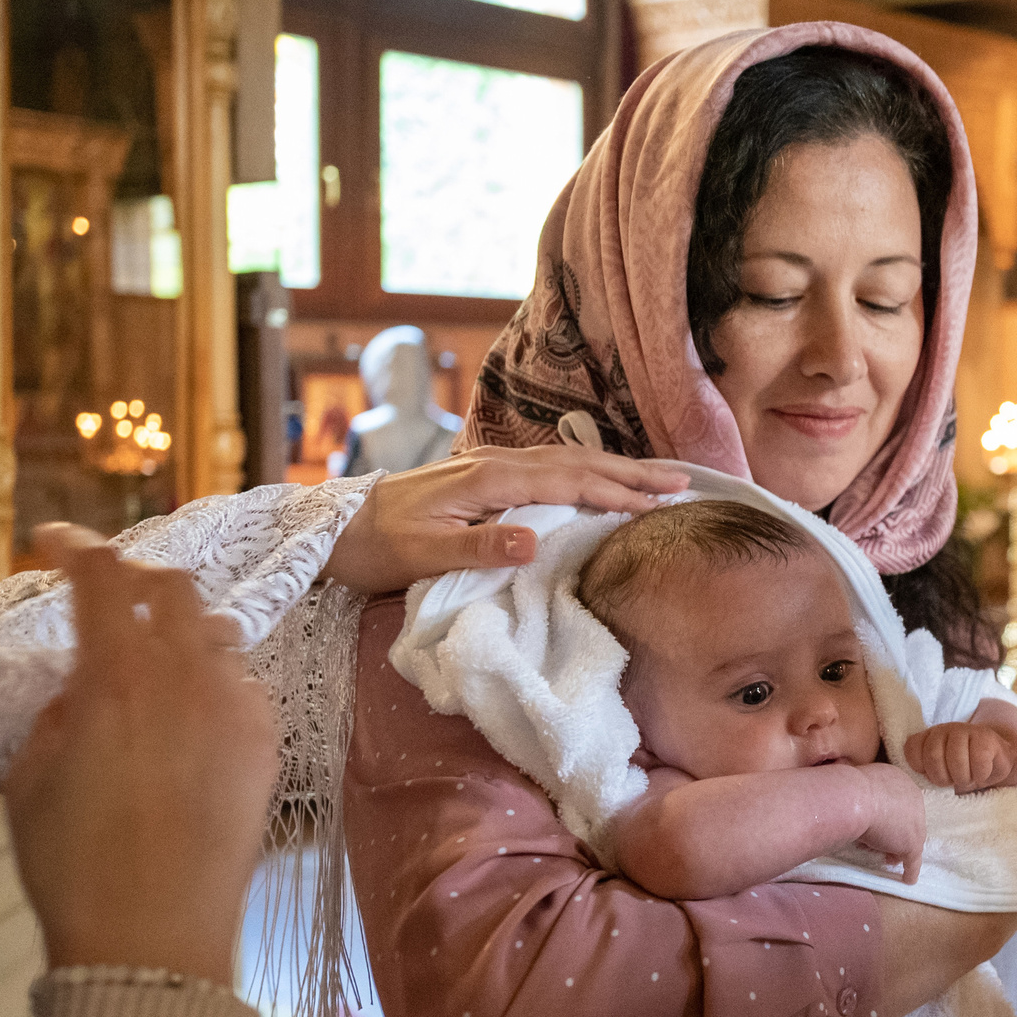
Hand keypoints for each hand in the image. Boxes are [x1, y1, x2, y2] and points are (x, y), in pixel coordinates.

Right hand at [3, 526, 279, 983]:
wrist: (156, 935)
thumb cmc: (75, 862)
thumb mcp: (35, 774)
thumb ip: (63, 707)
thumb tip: (87, 682)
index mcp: (120, 675)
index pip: (104, 577)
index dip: (76, 547)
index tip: (53, 543)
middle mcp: (191, 678)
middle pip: (175, 591)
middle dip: (137, 578)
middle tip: (107, 591)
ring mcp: (241, 710)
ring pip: (217, 638)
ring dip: (181, 631)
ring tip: (151, 653)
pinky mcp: (270, 746)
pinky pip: (245, 687)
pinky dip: (214, 680)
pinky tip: (190, 710)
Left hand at [322, 444, 689, 593]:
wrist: (332, 528)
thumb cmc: (375, 546)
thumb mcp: (422, 555)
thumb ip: (479, 546)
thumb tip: (535, 541)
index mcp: (486, 480)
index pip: (565, 482)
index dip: (614, 491)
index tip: (658, 503)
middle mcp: (494, 464)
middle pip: (576, 462)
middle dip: (632, 471)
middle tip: (684, 482)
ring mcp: (490, 466)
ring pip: (567, 461)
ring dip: (616, 468)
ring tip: (660, 478)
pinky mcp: (486, 477)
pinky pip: (551, 469)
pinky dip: (588, 471)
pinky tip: (604, 478)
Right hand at [854, 763, 925, 881]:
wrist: (853, 797)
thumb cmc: (846, 788)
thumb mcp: (856, 787)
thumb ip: (862, 796)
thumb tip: (851, 803)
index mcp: (898, 781)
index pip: (898, 803)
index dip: (889, 817)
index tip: (880, 827)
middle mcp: (913, 797)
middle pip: (906, 821)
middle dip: (894, 834)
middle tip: (883, 846)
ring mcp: (916, 821)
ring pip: (909, 840)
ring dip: (896, 850)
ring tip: (884, 860)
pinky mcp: (912, 843)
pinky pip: (913, 860)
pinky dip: (910, 870)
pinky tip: (908, 879)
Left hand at [903, 721, 1016, 793]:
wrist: (996, 761)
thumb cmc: (963, 770)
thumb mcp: (940, 772)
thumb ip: (924, 773)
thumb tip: (915, 784)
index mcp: (928, 737)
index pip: (912, 750)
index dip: (923, 770)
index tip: (935, 775)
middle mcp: (944, 729)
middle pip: (933, 757)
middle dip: (944, 777)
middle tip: (954, 780)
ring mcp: (965, 729)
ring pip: (956, 759)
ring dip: (963, 777)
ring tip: (969, 777)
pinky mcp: (986, 736)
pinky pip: (978, 761)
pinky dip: (980, 774)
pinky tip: (982, 773)